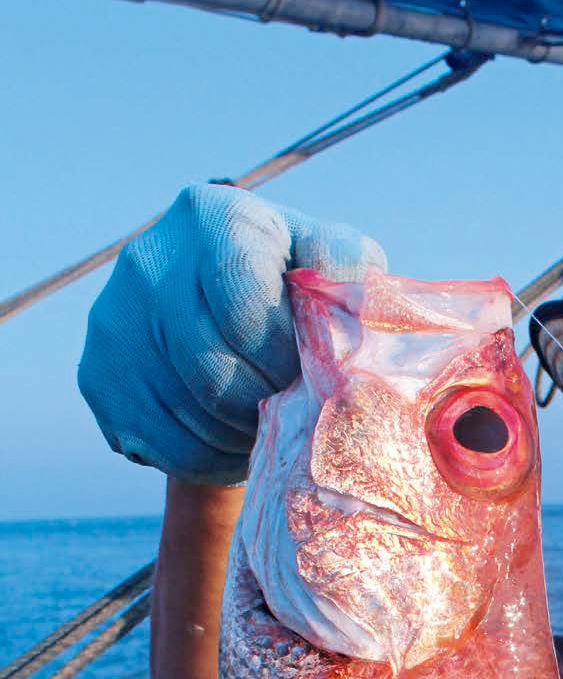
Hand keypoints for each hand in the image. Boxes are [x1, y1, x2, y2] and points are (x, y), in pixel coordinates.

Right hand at [78, 183, 384, 482]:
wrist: (216, 315)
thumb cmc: (290, 289)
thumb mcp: (326, 264)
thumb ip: (346, 265)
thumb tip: (349, 285)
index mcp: (211, 218)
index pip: (244, 309)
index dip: (282, 359)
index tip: (303, 373)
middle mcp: (147, 260)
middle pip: (212, 369)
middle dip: (264, 404)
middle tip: (288, 410)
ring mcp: (113, 320)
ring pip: (188, 415)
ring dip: (239, 437)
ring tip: (264, 426)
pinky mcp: (98, 377)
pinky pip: (162, 445)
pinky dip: (209, 459)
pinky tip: (231, 443)